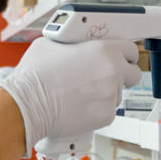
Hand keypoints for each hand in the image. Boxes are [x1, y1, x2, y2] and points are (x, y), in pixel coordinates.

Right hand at [0, 37, 140, 157]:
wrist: (27, 106)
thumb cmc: (35, 75)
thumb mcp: (51, 43)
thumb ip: (73, 43)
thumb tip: (74, 44)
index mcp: (104, 50)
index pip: (131, 50)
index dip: (125, 55)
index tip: (121, 59)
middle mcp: (112, 72)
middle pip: (133, 74)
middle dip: (123, 76)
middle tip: (105, 78)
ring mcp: (111, 96)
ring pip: (118, 94)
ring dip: (106, 94)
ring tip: (82, 94)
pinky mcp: (106, 116)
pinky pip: (108, 111)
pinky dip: (97, 110)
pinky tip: (80, 106)